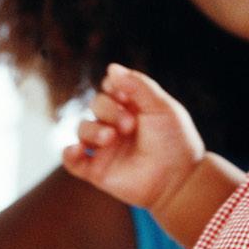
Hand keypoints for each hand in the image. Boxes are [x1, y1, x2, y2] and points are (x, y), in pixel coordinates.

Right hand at [61, 64, 204, 212]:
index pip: (110, 87)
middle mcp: (115, 124)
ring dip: (93, 130)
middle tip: (130, 125)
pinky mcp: (97, 170)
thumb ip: (138, 86)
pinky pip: (72, 160)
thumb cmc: (175, 142)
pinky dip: (69, 154)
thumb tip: (111, 68)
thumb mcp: (162, 107)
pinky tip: (77, 150)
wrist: (179, 180)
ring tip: (111, 138)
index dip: (114, 88)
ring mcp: (105, 147)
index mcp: (131, 107)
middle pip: (96, 104)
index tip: (127, 97)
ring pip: (82, 128)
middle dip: (109, 110)